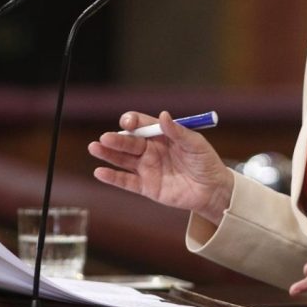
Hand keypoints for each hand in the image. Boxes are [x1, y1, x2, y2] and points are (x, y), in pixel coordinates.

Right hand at [89, 111, 234, 223]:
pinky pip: (126, 181)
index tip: (128, 123)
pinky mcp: (146, 187)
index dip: (132, 122)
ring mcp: (147, 169)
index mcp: (161, 136)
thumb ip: (178, 131)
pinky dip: (113, 177)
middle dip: (116, 139)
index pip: (141, 124)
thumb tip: (163, 115)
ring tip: (94, 148)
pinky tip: (99, 172)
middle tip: (105, 138)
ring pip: (123, 160)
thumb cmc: (206, 163)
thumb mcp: (196, 144)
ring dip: (108, 154)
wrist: (213, 191)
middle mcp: (151, 150)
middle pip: (129, 142)